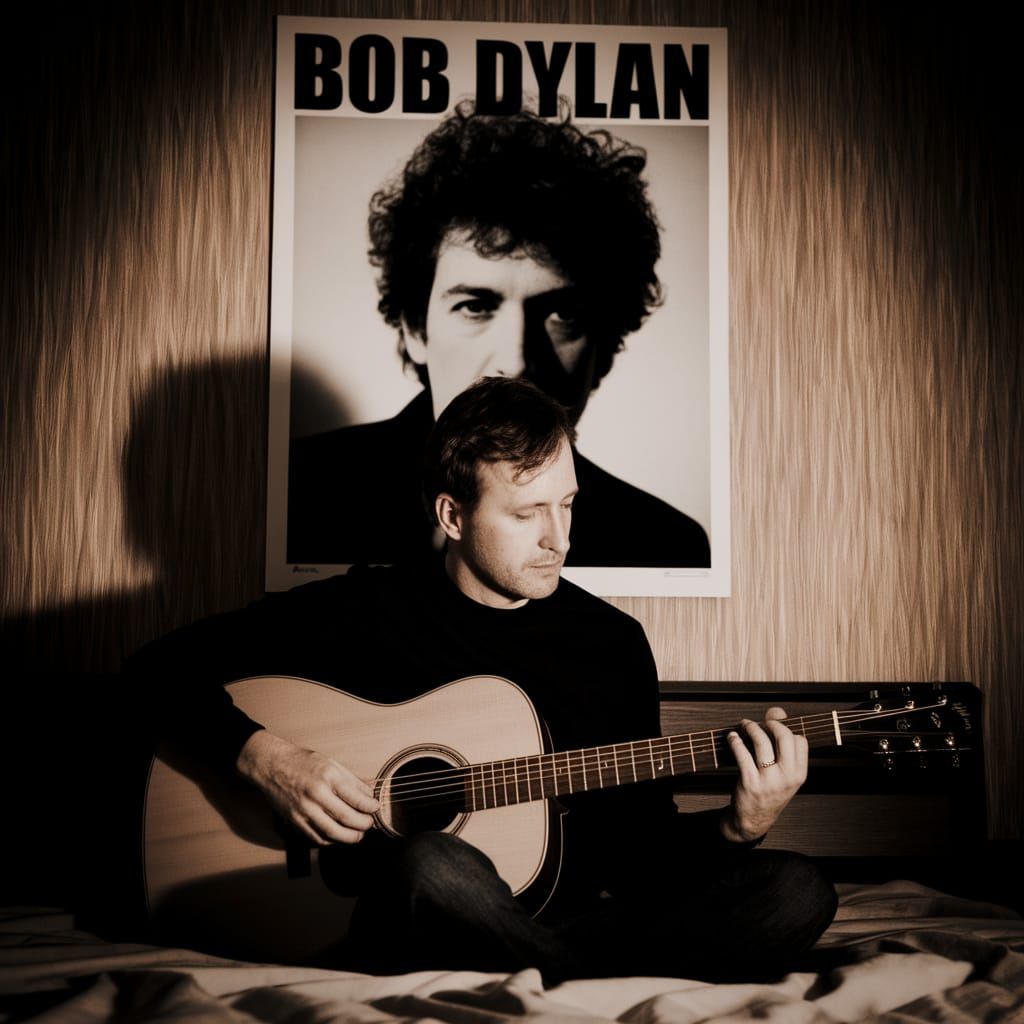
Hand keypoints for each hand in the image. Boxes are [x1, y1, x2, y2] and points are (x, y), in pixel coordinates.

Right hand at [236, 730, 379, 845]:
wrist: (272, 766)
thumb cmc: (302, 763)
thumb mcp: (331, 764)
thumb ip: (352, 780)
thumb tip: (369, 795)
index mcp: (327, 777)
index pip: (355, 798)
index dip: (370, 807)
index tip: (375, 808)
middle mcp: (316, 795)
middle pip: (346, 818)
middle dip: (363, 825)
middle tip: (369, 824)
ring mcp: (304, 810)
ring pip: (332, 833)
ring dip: (350, 837)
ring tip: (358, 834)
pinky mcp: (295, 822)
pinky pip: (317, 838)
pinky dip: (332, 841)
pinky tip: (339, 836)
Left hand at [721, 707, 806, 842]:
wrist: (754, 820)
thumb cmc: (769, 790)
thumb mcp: (783, 772)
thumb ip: (782, 743)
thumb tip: (777, 710)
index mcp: (799, 774)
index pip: (800, 740)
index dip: (787, 727)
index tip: (774, 722)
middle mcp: (787, 777)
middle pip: (784, 736)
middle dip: (771, 723)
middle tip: (760, 722)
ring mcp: (769, 781)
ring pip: (762, 742)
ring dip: (751, 727)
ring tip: (744, 725)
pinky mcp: (750, 782)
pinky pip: (742, 753)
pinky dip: (735, 740)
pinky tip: (732, 737)